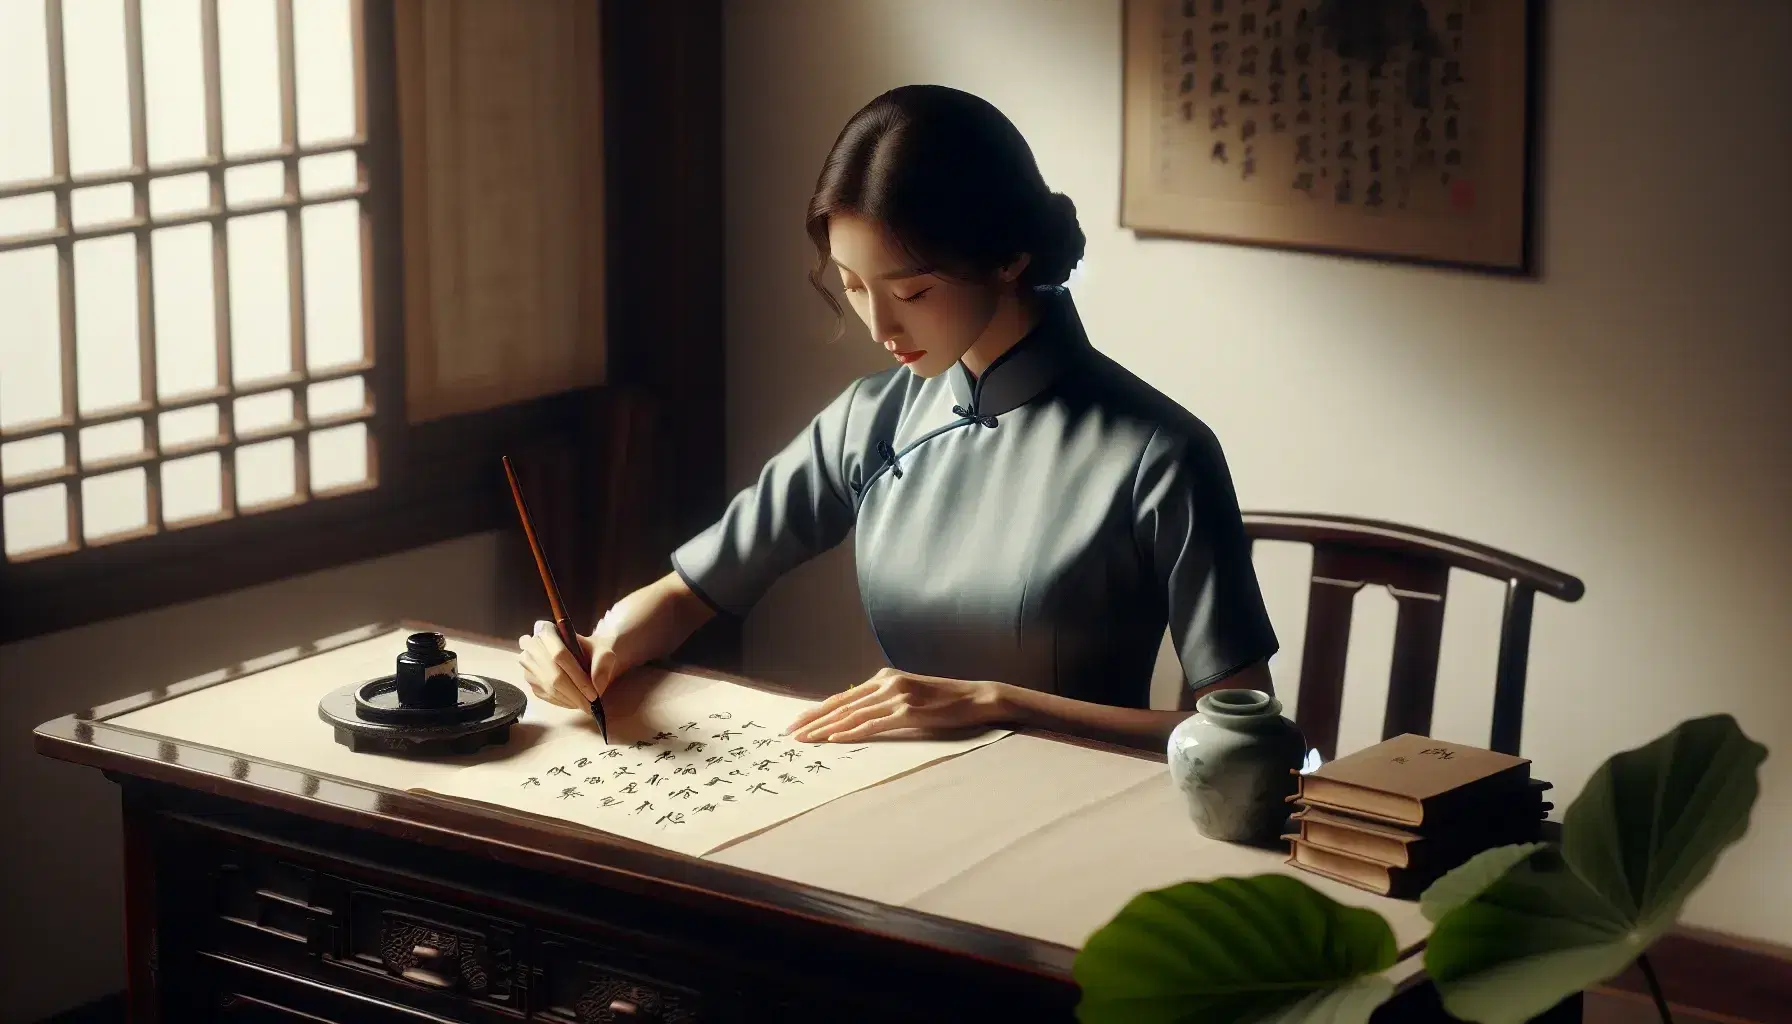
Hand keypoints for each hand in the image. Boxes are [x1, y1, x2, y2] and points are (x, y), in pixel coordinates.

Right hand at [516, 619, 618, 709]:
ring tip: (587, 705)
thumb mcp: (604, 651)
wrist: (582, 656)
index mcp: (547, 630)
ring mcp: (527, 664)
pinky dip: (563, 702)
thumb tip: (596, 686)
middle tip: (592, 706)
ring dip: (570, 700)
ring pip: (549, 688)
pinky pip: (546, 695)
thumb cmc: (591, 651)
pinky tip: (575, 701)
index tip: (594, 694)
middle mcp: (531, 645)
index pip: (560, 655)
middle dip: (575, 694)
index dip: (578, 677)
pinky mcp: (529, 680)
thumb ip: (603, 664)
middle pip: (553, 675)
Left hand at [784, 667, 1007, 742]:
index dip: (817, 710)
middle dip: (813, 720)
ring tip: (806, 740)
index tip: (797, 721)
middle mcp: (887, 683)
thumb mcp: (909, 692)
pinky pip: (874, 725)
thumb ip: (884, 698)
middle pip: (841, 705)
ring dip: (826, 729)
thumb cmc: (944, 699)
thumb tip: (857, 712)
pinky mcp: (909, 713)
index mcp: (884, 677)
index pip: (842, 696)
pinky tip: (835, 739)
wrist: (975, 697)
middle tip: (790, 733)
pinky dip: (852, 733)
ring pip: (852, 715)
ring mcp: (898, 697)